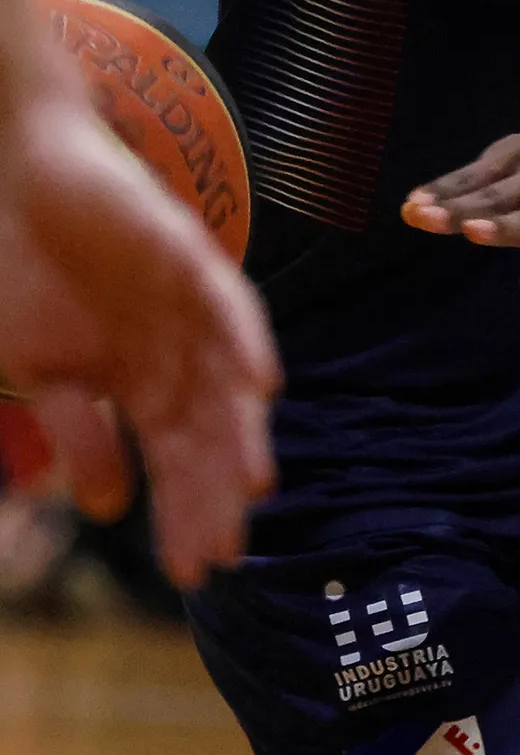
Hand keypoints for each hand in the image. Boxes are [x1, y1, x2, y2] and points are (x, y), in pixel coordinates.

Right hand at [0, 54, 278, 589]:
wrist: (25, 181)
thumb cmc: (33, 275)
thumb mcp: (44, 372)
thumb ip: (80, 433)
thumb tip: (110, 509)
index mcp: (146, 378)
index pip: (179, 457)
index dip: (188, 511)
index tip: (196, 572)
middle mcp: (180, 346)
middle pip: (212, 429)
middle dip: (216, 490)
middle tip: (225, 551)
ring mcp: (189, 300)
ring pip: (229, 375)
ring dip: (243, 429)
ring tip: (253, 486)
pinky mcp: (188, 252)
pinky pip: (228, 301)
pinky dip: (245, 340)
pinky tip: (260, 384)